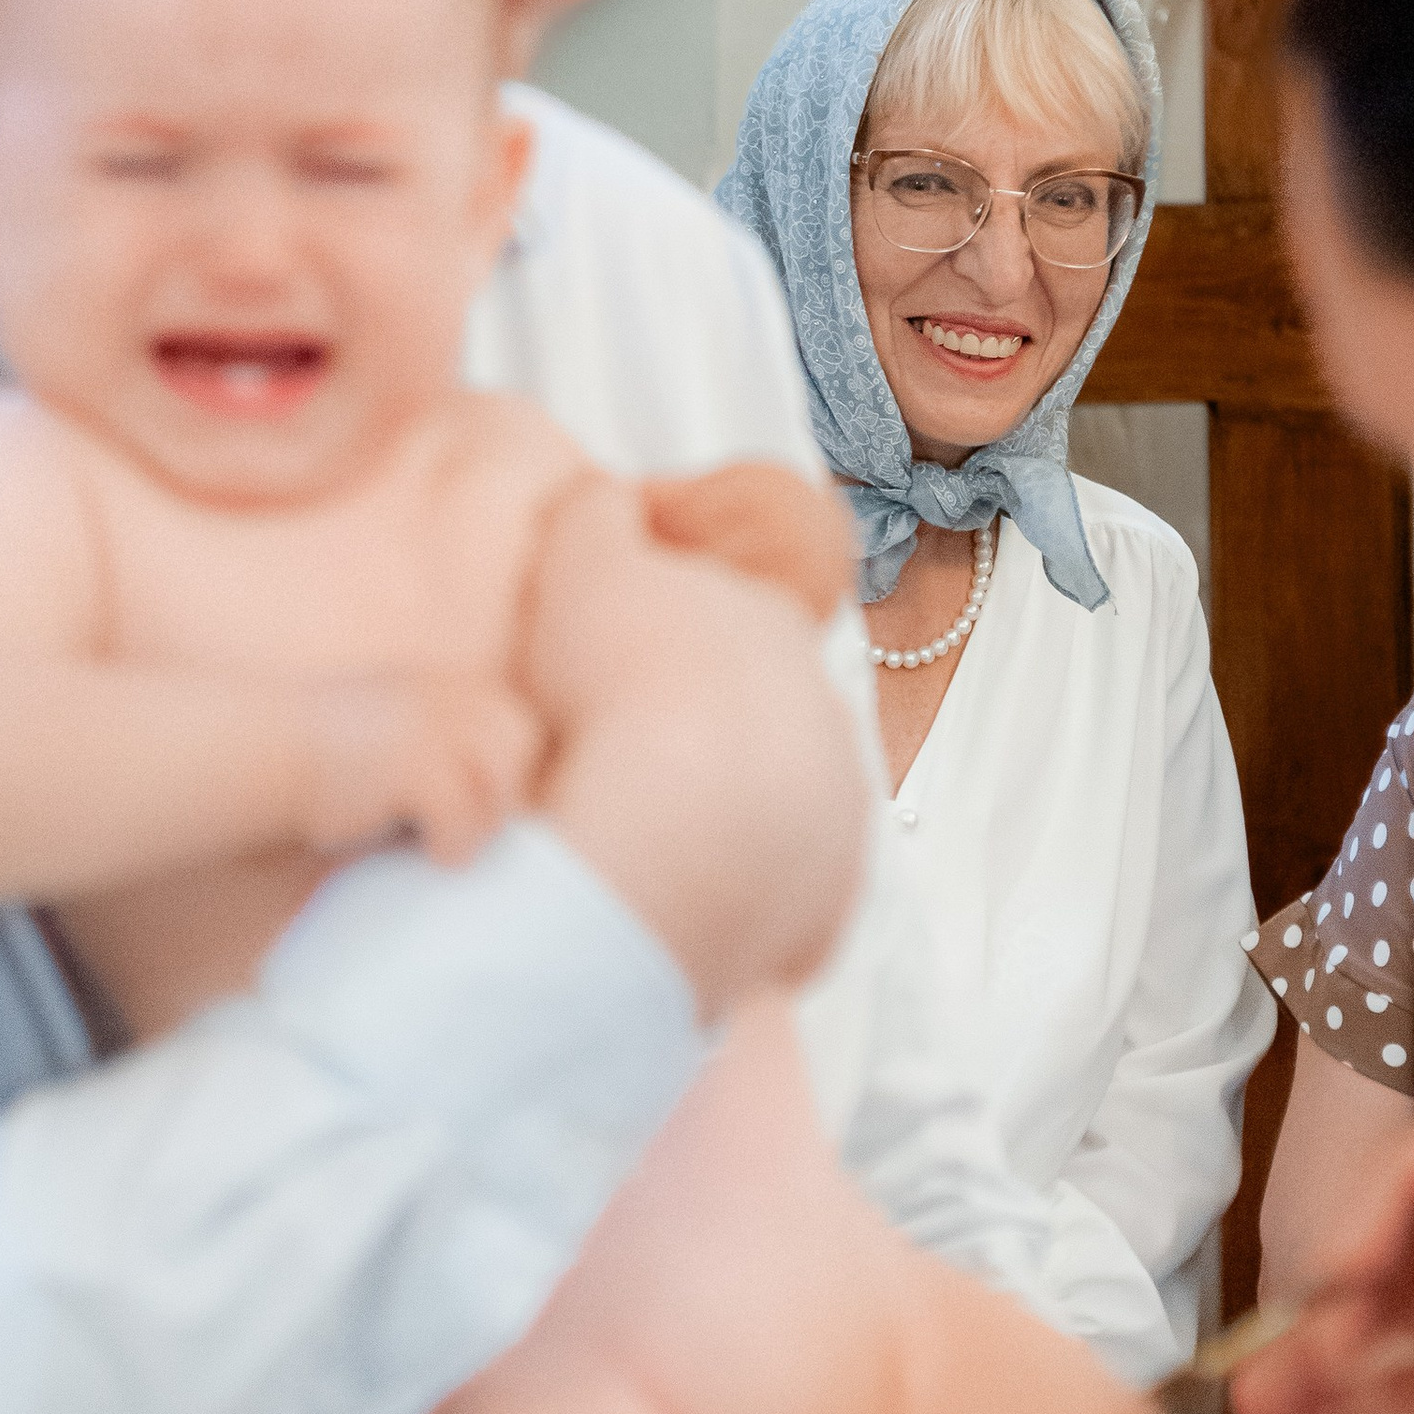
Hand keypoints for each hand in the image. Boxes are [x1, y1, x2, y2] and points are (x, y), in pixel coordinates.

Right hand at [296, 670, 542, 863]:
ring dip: (480, 821)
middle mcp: (441, 694)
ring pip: (500, 781)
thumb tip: (496, 807)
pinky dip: (453, 845)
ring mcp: (430, 726)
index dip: (503, 767)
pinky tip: (426, 854)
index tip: (477, 803)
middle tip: (463, 826)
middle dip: (502, 788)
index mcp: (438, 683)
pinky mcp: (414, 765)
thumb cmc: (316, 763)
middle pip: (519, 741)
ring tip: (442, 843)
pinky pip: (465, 816)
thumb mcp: (387, 734)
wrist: (256, 752)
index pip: (513, 720)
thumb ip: (435, 749)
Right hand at [524, 476, 868, 1015]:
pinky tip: (670, 911)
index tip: (612, 684)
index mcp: (769, 628)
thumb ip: (596, 515)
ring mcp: (832, 810)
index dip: (665, 648)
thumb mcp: (581, 559)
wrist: (672, 829)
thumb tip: (608, 502)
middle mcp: (821, 714)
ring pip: (780, 811)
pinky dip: (738, 907)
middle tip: (620, 769)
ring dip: (722, 825)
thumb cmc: (618, 682)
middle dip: (703, 736)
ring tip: (637, 850)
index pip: (727, 628)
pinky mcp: (824, 899)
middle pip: (760, 719)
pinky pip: (782, 903)